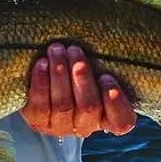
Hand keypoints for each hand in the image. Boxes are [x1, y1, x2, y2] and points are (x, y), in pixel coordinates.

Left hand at [21, 43, 136, 137]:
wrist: (46, 82)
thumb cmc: (78, 71)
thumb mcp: (95, 68)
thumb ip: (103, 63)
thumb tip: (114, 35)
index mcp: (109, 116)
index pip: (122, 120)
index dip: (116, 102)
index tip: (107, 76)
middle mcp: (87, 125)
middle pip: (89, 107)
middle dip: (81, 77)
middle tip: (75, 51)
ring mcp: (62, 126)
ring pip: (63, 105)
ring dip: (59, 74)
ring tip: (57, 50)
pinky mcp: (38, 122)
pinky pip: (40, 105)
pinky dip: (41, 82)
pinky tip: (42, 63)